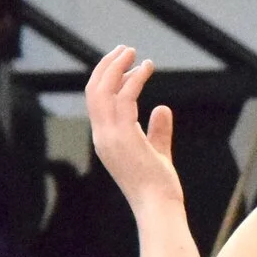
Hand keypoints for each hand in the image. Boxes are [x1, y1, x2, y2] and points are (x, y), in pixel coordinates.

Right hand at [85, 45, 183, 211]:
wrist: (158, 206)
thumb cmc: (159, 186)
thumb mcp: (158, 152)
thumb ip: (158, 131)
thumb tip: (163, 109)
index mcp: (105, 140)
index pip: (97, 102)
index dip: (108, 79)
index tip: (127, 65)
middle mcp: (102, 136)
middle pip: (94, 91)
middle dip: (107, 66)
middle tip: (126, 49)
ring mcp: (110, 136)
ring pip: (103, 90)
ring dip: (118, 67)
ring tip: (134, 52)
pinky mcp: (123, 135)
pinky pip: (124, 97)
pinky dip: (134, 79)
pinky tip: (146, 68)